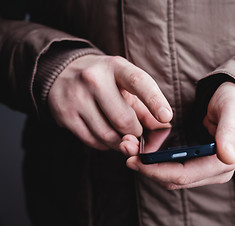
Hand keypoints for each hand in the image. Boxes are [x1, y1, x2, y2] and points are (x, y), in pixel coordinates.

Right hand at [48, 55, 172, 150]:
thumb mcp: (126, 84)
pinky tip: (105, 134)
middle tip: (137, 133)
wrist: (63, 74)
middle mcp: (94, 78)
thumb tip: (163, 129)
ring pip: (109, 135)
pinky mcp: (65, 115)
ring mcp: (77, 97)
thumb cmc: (105, 82)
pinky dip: (105, 144)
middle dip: (136, 133)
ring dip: (121, 142)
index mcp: (116, 67)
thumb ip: (146, 107)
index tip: (166, 117)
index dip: (154, 100)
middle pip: (124, 119)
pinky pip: (94, 142)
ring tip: (121, 134)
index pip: (139, 82)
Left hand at [122, 81, 234, 188]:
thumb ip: (229, 133)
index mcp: (222, 164)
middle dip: (147, 168)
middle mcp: (212, 173)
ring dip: (148, 166)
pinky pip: (171, 169)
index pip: (183, 175)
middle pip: (173, 180)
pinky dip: (155, 162)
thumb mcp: (234, 113)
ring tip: (128, 148)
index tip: (135, 159)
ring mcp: (203, 170)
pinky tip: (142, 150)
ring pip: (169, 177)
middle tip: (124, 149)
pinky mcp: (195, 163)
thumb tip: (227, 157)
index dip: (157, 170)